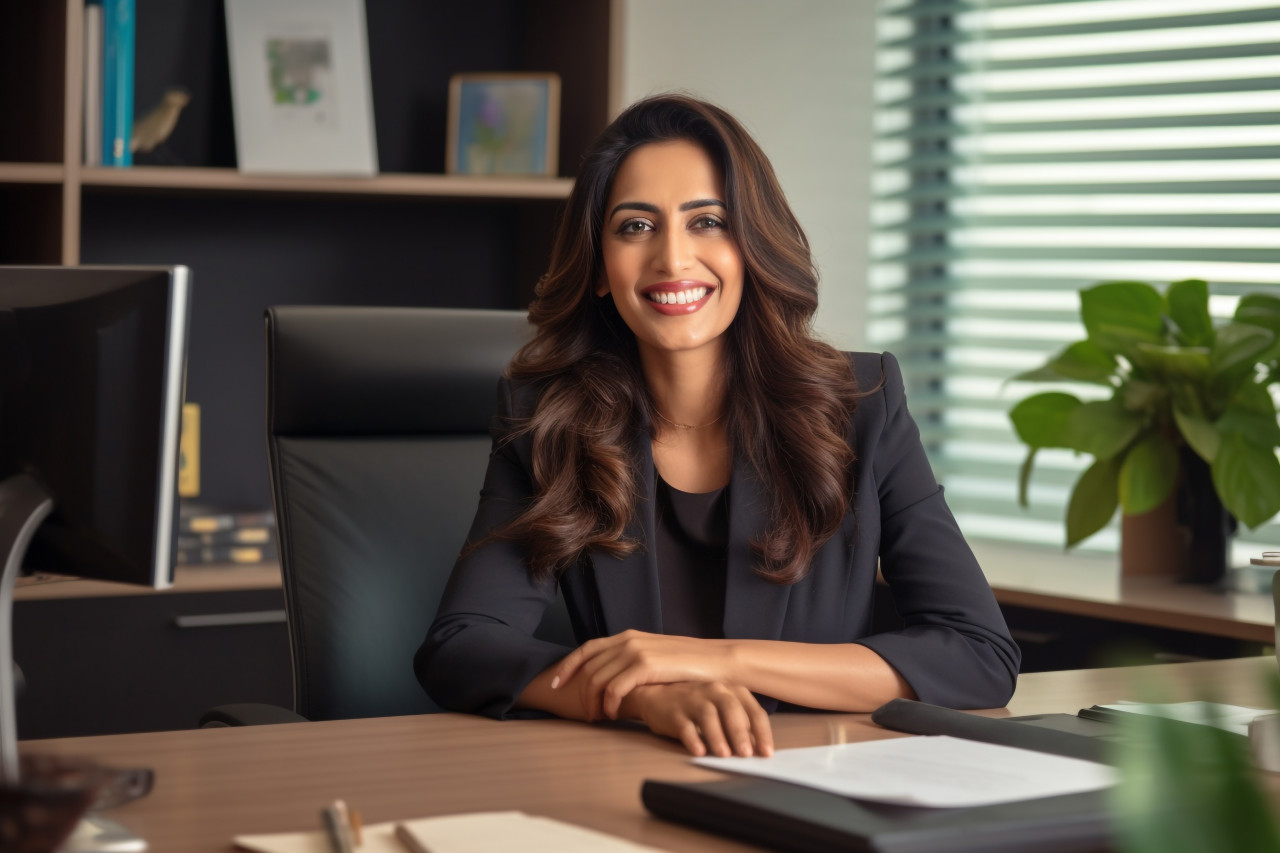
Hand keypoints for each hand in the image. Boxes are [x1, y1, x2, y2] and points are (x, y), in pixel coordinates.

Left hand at [552, 630, 733, 719]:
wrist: (714, 661)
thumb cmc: (686, 664)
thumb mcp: (654, 656)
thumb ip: (632, 660)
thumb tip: (612, 677)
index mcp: (627, 636)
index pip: (586, 649)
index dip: (568, 666)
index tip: (556, 683)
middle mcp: (627, 640)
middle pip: (588, 668)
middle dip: (581, 693)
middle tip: (585, 713)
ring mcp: (635, 651)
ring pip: (598, 679)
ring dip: (594, 702)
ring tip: (599, 717)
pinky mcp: (645, 665)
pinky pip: (615, 688)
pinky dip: (610, 703)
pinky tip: (614, 714)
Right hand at [627, 682, 772, 757]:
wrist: (658, 697)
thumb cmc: (697, 706)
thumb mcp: (722, 710)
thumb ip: (739, 726)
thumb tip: (758, 750)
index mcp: (731, 691)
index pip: (753, 710)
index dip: (762, 732)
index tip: (767, 753)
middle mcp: (714, 690)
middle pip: (731, 709)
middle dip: (740, 732)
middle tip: (746, 754)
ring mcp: (693, 699)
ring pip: (708, 715)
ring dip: (717, 736)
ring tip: (724, 755)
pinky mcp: (674, 711)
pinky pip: (684, 725)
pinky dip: (692, 739)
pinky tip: (699, 751)